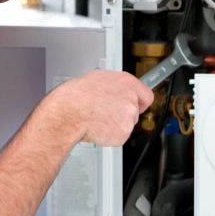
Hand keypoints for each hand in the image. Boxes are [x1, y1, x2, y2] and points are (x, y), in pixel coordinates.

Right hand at [39, 69, 153, 146]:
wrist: (68, 113)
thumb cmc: (75, 96)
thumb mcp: (96, 78)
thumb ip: (113, 85)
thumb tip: (114, 88)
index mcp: (126, 82)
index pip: (146, 95)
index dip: (140, 102)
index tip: (138, 105)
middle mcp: (131, 98)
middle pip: (135, 111)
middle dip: (123, 114)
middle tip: (106, 113)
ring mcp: (128, 117)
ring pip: (126, 124)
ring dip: (115, 124)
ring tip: (98, 118)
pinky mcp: (123, 133)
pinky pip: (119, 136)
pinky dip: (109, 135)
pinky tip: (98, 127)